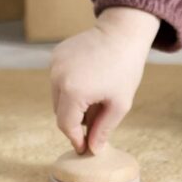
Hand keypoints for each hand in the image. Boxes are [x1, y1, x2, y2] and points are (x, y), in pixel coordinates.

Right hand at [49, 12, 157, 154]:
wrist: (123, 32)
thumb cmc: (125, 67)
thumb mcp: (119, 103)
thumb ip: (103, 129)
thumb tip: (92, 149)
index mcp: (73, 91)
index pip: (66, 125)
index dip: (76, 138)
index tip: (85, 146)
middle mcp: (58, 76)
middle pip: (60, 111)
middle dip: (76, 119)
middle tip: (96, 116)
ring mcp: (55, 63)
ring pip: (57, 95)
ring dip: (71, 101)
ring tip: (95, 94)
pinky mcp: (57, 53)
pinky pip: (58, 78)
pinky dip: (69, 83)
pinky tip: (89, 77)